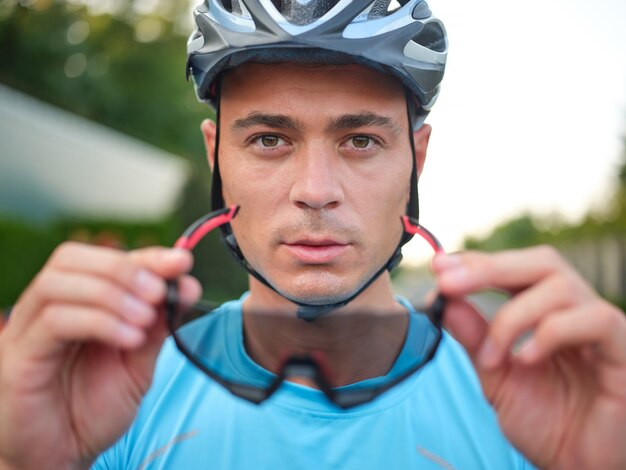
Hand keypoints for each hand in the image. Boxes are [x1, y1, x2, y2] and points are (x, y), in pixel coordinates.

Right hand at [0, 242, 200, 469]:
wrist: (63, 457)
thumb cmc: (94, 407)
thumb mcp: (138, 361)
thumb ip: (158, 323)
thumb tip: (186, 283)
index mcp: (74, 302)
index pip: (104, 259)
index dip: (144, 255)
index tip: (181, 262)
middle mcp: (44, 308)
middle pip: (71, 257)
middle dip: (124, 268)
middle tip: (158, 293)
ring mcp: (26, 331)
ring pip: (58, 282)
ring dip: (112, 293)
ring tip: (145, 321)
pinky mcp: (18, 359)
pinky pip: (54, 321)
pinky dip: (99, 321)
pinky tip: (129, 338)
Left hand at [433, 246, 625, 469]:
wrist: (579, 469)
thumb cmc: (545, 423)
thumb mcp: (497, 376)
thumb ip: (474, 338)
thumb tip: (444, 299)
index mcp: (546, 313)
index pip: (515, 269)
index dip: (478, 262)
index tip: (437, 266)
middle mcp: (577, 311)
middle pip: (541, 263)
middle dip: (489, 268)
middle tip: (447, 282)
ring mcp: (602, 329)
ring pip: (561, 286)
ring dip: (512, 317)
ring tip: (491, 356)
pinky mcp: (624, 351)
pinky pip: (595, 320)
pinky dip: (552, 333)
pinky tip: (526, 360)